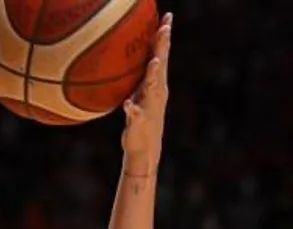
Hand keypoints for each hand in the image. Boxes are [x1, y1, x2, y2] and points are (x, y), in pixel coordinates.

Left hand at [122, 14, 171, 171]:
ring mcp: (149, 105)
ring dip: (153, 74)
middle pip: (161, 64)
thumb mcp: (137, 92)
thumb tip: (124, 57)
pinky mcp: (138, 121)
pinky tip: (126, 104)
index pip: (161, 54)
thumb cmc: (138, 116)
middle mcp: (156, 91)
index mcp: (156, 83)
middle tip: (165, 28)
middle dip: (163, 46)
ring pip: (152, 87)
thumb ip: (136, 76)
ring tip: (155, 61)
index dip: (164, 36)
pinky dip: (131, 108)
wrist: (143, 147)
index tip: (168, 16)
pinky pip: (134, 113)